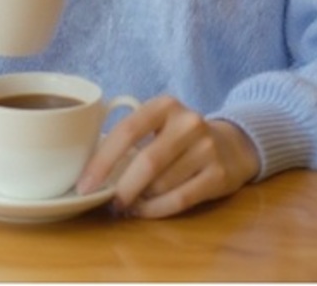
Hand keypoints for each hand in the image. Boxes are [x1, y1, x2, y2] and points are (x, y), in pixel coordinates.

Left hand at [75, 95, 259, 218]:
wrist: (231, 145)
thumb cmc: (180, 138)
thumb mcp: (158, 125)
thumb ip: (130, 139)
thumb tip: (92, 172)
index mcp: (164, 105)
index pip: (127, 130)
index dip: (103, 160)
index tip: (85, 184)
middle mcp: (188, 122)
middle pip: (147, 161)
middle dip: (122, 187)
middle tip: (109, 202)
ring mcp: (207, 148)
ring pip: (162, 184)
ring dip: (140, 200)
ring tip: (132, 203)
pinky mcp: (219, 174)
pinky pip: (180, 199)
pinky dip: (157, 210)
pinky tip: (146, 210)